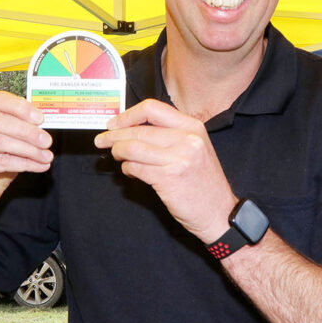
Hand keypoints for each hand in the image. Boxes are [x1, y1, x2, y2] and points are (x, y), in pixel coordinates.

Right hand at [0, 91, 53, 219]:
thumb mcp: (10, 139)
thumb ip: (21, 126)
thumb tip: (42, 122)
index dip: (20, 108)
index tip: (40, 118)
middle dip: (28, 131)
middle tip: (46, 140)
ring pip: (1, 142)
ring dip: (29, 149)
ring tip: (46, 156)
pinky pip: (2, 162)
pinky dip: (25, 163)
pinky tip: (38, 165)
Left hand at [94, 99, 236, 243]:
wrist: (220, 213)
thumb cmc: (204, 183)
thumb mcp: (195, 149)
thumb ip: (170, 136)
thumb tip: (133, 129)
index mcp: (193, 127)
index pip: (152, 108)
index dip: (128, 115)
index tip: (114, 123)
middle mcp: (187, 139)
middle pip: (139, 130)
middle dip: (114, 135)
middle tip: (101, 141)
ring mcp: (179, 158)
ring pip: (133, 147)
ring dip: (118, 152)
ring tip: (116, 156)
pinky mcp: (168, 178)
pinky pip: (136, 168)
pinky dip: (127, 169)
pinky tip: (130, 172)